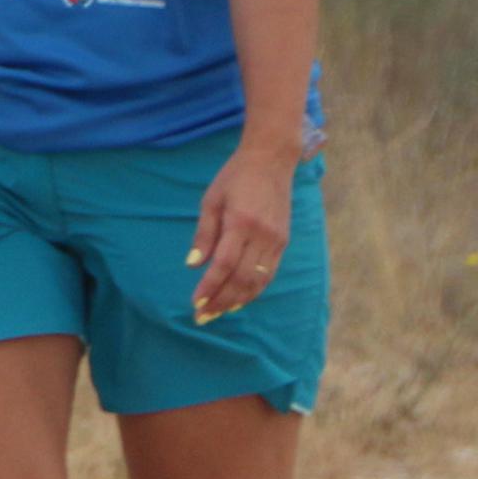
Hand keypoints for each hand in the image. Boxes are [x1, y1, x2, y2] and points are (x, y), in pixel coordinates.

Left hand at [187, 144, 295, 321]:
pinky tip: (240, 300)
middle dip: (222, 301)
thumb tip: (193, 264)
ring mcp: (276, 239)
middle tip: (202, 317)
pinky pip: (269, 273)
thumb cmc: (234, 178)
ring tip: (218, 313)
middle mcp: (262, 234)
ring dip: (237, 300)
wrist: (271, 161)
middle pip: (242, 278)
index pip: (224, 264)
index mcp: (241, 222)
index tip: (195, 303)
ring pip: (258, 280)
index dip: (210, 287)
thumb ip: (204, 233)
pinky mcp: (283, 241)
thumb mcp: (211, 200)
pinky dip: (254, 290)